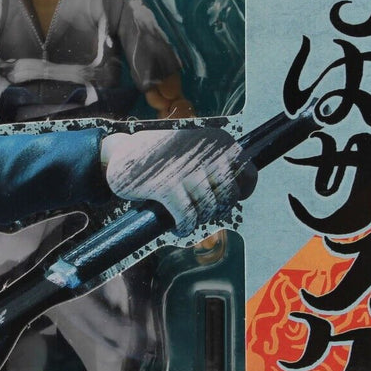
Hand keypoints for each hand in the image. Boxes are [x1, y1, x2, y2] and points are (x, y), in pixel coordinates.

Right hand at [101, 128, 254, 236]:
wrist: (121, 153)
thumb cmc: (161, 156)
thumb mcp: (194, 148)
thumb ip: (218, 163)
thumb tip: (242, 191)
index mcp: (217, 141)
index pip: (248, 175)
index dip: (239, 194)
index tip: (222, 200)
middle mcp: (205, 152)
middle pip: (229, 197)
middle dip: (216, 209)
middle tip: (199, 210)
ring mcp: (186, 169)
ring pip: (209, 209)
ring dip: (198, 220)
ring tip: (185, 218)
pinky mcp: (166, 186)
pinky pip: (188, 218)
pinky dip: (184, 228)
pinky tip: (177, 227)